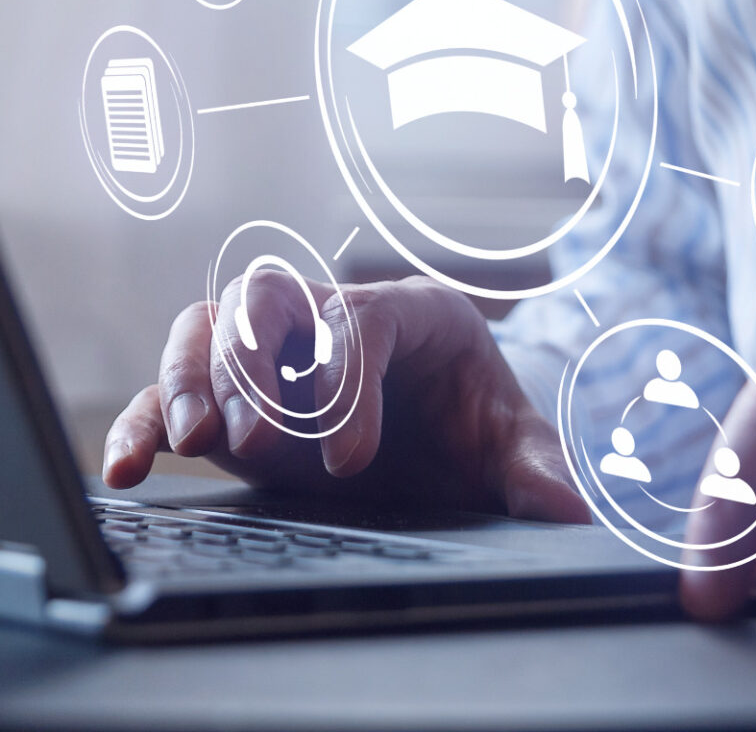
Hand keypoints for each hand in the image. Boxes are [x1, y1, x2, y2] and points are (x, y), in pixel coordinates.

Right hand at [102, 273, 588, 522]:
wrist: (443, 426)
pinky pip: (170, 384)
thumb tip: (572, 511)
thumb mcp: (507, 441)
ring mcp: (279, 351)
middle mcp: (332, 315)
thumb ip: (534, 469)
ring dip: (192, 377)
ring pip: (213, 325)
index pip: (362, 318)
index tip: (349, 462)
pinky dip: (144, 415)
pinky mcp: (238, 393)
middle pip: (270, 297)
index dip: (348, 381)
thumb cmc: (472, 419)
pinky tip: (131, 467)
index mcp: (408, 311)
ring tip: (192, 443)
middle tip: (259, 445)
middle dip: (255, 366)